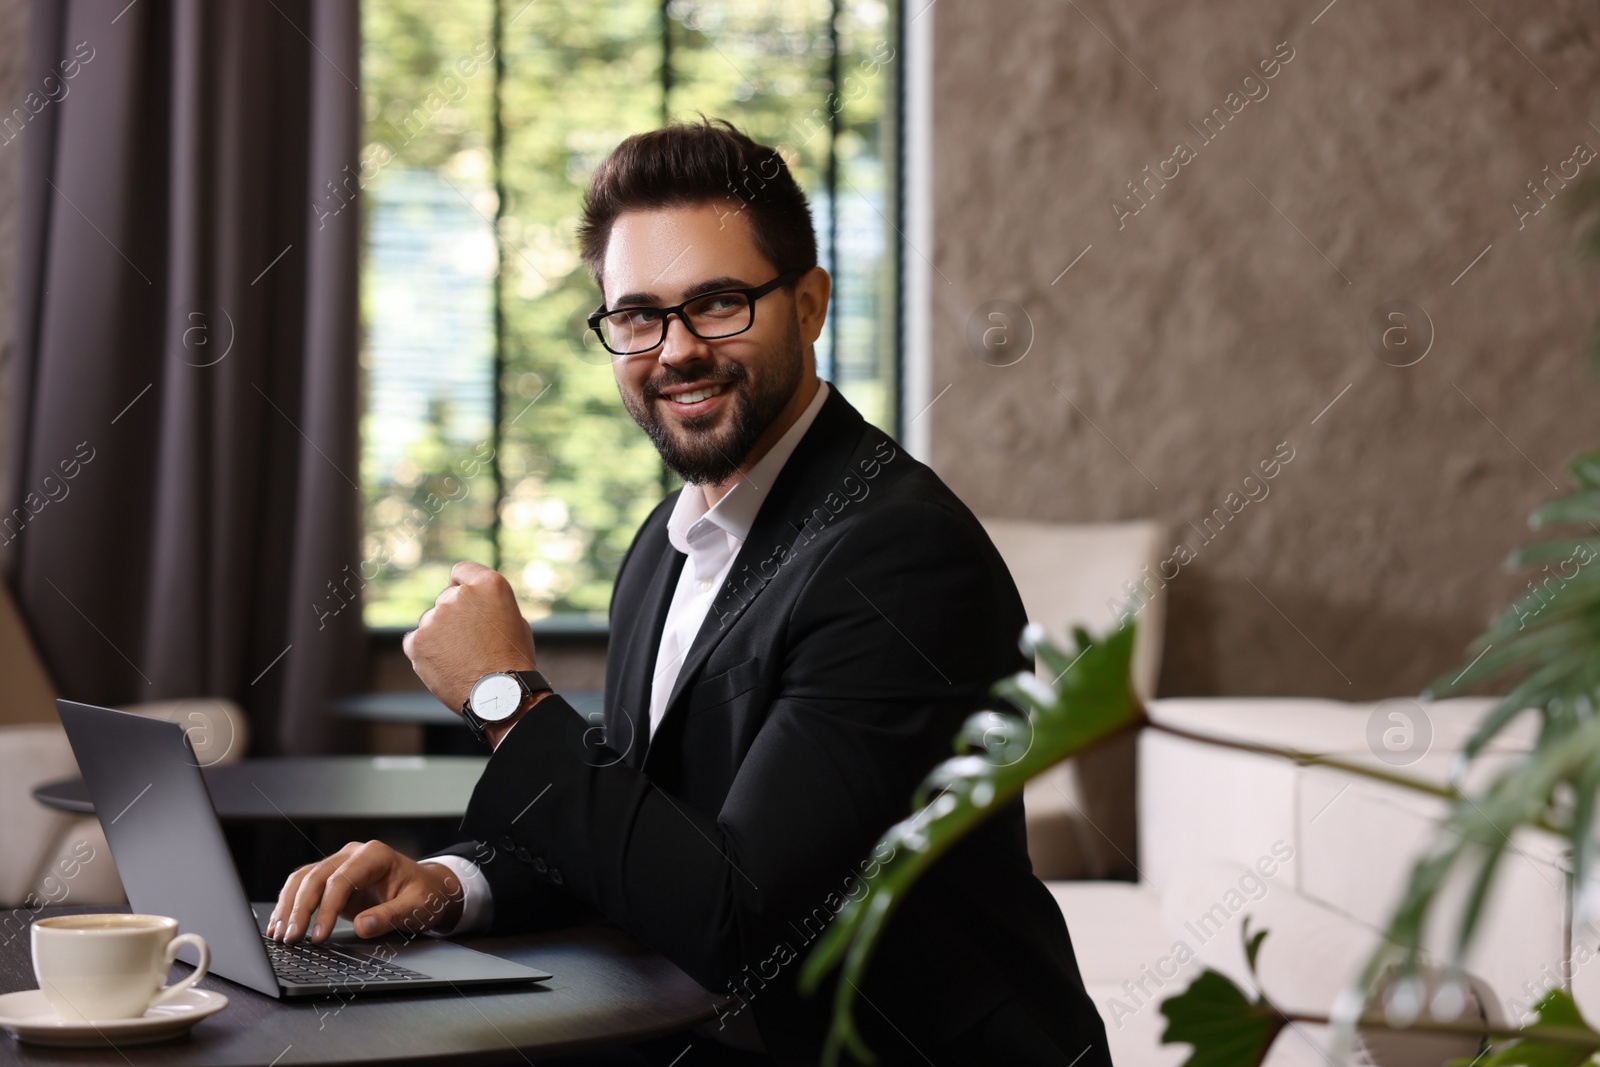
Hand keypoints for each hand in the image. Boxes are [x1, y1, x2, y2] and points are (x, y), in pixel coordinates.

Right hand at [267, 840, 463, 943]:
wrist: (427, 888)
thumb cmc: (424, 895)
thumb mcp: (416, 907)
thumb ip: (390, 916)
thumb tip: (362, 926)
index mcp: (375, 855)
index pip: (341, 879)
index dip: (327, 908)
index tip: (319, 935)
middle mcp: (353, 854)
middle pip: (316, 877)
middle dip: (300, 909)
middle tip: (291, 939)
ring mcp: (340, 864)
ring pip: (303, 879)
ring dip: (288, 906)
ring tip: (278, 935)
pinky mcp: (331, 878)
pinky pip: (303, 887)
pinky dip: (289, 904)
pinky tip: (279, 924)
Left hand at [403, 560, 536, 712]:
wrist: (500, 694)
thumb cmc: (514, 659)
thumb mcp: (514, 620)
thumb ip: (488, 606)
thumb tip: (473, 607)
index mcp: (488, 584)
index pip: (462, 570)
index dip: (462, 585)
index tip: (465, 600)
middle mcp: (458, 595)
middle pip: (446, 598)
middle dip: (454, 615)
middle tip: (470, 642)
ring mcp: (434, 617)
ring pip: (431, 621)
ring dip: (441, 635)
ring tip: (461, 660)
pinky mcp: (417, 640)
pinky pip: (416, 641)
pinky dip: (425, 651)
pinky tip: (445, 665)